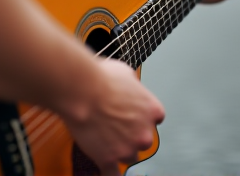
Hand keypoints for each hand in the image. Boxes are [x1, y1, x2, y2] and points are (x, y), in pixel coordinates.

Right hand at [61, 59, 164, 175]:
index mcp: (152, 110)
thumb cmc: (103, 79)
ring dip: (121, 148)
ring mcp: (128, 148)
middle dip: (132, 133)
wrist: (83, 90)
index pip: (156, 119)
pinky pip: (113, 174)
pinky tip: (107, 164)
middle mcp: (145, 132)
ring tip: (106, 137)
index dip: (143, 117)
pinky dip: (111, 171)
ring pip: (130, 156)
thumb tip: (129, 86)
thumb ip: (133, 85)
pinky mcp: (109, 159)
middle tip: (116, 123)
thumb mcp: (126, 73)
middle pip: (144, 139)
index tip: (134, 115)